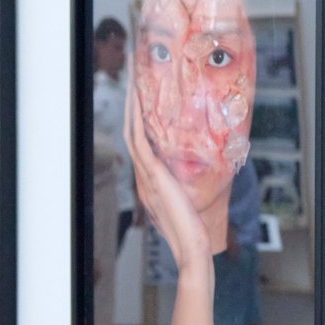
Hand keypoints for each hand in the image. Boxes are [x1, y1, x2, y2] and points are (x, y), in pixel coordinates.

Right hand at [123, 52, 208, 268]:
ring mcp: (145, 174)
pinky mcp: (153, 175)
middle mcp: (143, 175)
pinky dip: (136, 119)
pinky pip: (139, 140)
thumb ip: (184, 186)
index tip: (140, 99)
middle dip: (130, 105)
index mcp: (150, 180)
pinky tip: (137, 101)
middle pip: (132, 131)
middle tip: (132, 78)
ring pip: (132, 131)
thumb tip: (193, 175)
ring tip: (132, 80)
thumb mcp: (187, 201)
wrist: (191, 246)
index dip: (137, 120)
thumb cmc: (194, 228)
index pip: (141, 143)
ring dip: (131, 105)